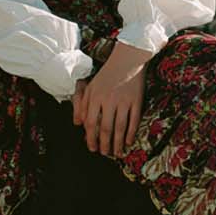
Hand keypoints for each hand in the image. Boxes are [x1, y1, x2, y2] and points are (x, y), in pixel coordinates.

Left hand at [72, 42, 150, 156]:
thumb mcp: (91, 87)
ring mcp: (123, 101)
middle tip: (104, 154)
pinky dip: (131, 133)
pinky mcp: (136, 101)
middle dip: (104, 144)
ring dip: (118, 143)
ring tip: (117, 153)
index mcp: (95, 97)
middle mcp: (108, 100)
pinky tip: (129, 142)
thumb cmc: (107, 75)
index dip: (90, 138)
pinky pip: (134, 121)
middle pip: (105, 128)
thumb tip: (78, 124)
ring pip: (120, 127)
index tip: (92, 148)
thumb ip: (82, 105)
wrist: (127, 60)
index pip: (91, 123)